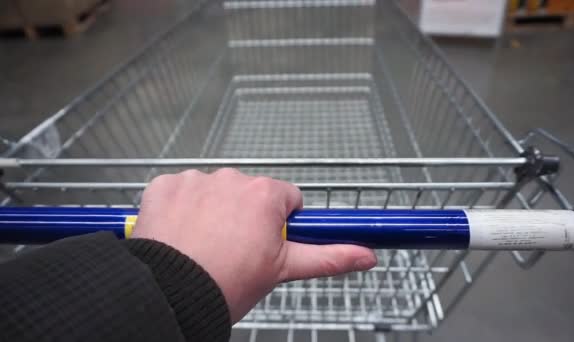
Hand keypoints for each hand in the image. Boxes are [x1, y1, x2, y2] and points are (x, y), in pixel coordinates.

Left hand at [132, 169, 376, 321]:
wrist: (171, 295)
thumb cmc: (228, 283)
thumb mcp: (283, 270)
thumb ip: (328, 257)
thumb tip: (368, 255)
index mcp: (264, 194)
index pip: (286, 198)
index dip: (280, 223)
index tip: (267, 243)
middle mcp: (231, 177)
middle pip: (249, 193)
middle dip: (246, 216)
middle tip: (234, 251)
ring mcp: (194, 180)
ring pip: (215, 191)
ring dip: (213, 210)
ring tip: (204, 246)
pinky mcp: (164, 186)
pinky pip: (180, 191)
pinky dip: (182, 209)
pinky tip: (180, 234)